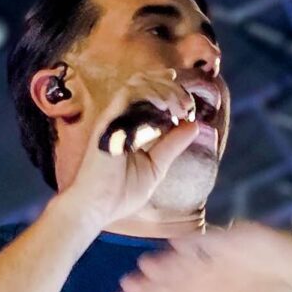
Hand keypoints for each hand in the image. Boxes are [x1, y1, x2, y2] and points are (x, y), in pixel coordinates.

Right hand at [52, 64, 202, 233]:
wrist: (96, 209)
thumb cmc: (120, 192)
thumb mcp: (156, 166)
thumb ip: (172, 145)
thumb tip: (195, 125)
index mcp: (128, 124)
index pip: (148, 90)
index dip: (170, 89)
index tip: (188, 106)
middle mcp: (118, 117)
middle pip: (144, 81)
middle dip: (171, 88)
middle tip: (187, 106)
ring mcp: (112, 118)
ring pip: (138, 83)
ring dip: (164, 90)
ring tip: (180, 109)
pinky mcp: (107, 123)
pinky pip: (128, 97)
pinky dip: (150, 96)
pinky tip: (167, 109)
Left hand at [107, 222, 291, 291]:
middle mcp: (203, 273)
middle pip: (169, 279)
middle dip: (149, 284)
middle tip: (125, 288)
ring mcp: (216, 255)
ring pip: (185, 260)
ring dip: (168, 263)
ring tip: (146, 267)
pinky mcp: (234, 240)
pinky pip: (213, 242)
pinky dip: (198, 244)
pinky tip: (180, 245)